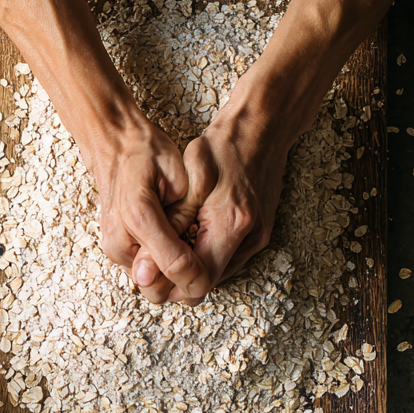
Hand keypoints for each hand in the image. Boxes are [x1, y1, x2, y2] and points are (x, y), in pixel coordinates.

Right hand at [90, 115, 212, 303]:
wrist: (113, 144)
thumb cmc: (146, 153)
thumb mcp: (176, 176)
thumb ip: (181, 217)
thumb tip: (186, 262)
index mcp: (138, 215)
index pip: (175, 267)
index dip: (198, 277)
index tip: (214, 274)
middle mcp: (119, 239)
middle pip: (157, 291)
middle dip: (183, 285)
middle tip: (203, 266)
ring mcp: (114, 248)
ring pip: (151, 287)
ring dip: (173, 279)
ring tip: (189, 252)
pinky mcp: (115, 250)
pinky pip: (144, 276)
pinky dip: (162, 269)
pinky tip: (176, 247)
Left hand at [132, 112, 290, 304]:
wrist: (264, 128)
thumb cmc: (225, 146)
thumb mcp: (191, 175)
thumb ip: (174, 219)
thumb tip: (154, 256)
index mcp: (232, 222)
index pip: (199, 280)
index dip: (170, 282)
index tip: (150, 270)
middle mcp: (251, 238)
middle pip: (208, 284)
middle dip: (177, 278)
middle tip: (152, 259)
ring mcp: (259, 239)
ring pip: (217, 275)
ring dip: (192, 267)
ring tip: (168, 245)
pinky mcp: (260, 235)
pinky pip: (227, 260)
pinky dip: (205, 255)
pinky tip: (189, 236)